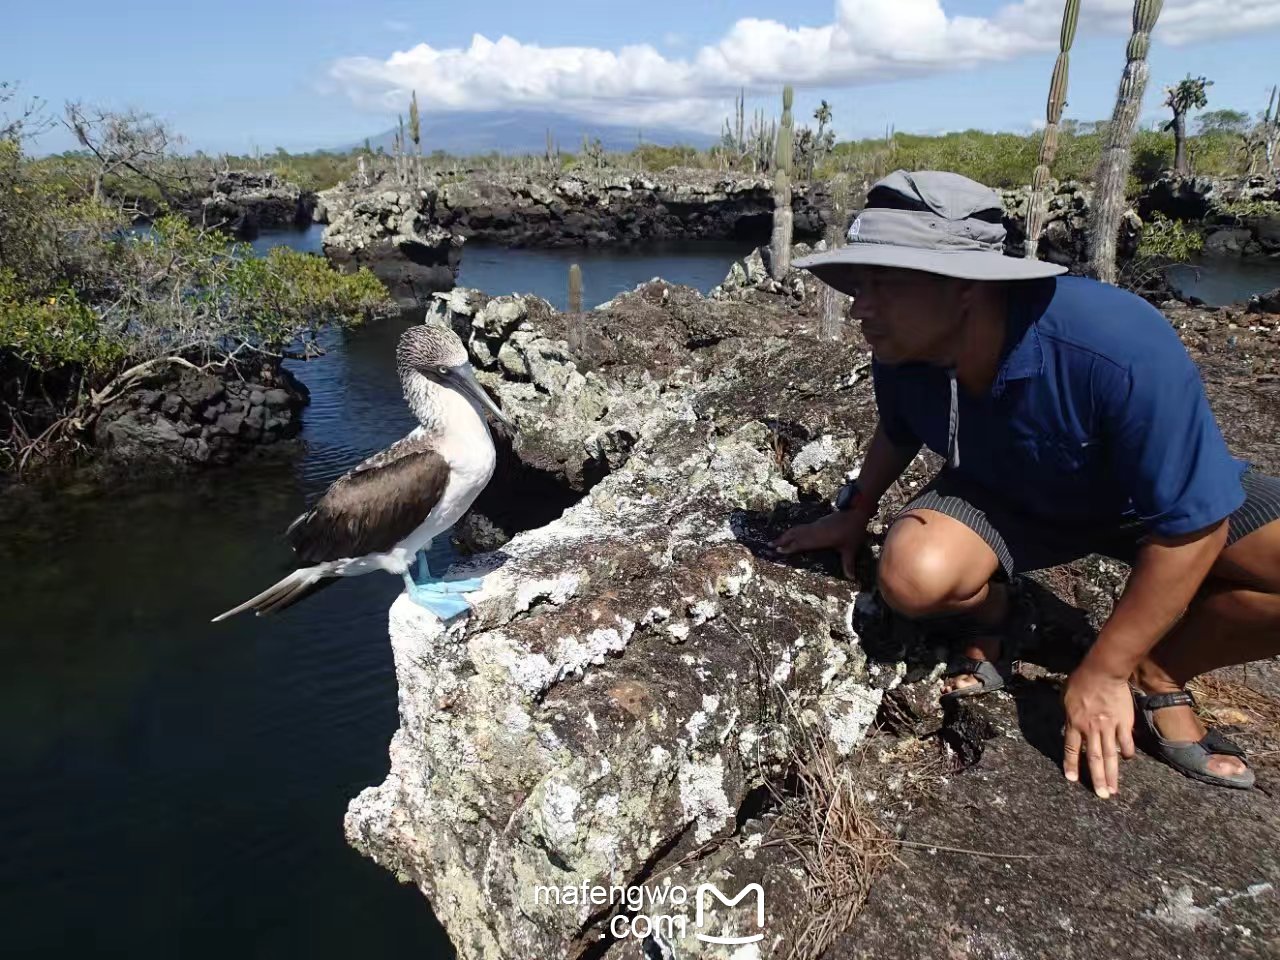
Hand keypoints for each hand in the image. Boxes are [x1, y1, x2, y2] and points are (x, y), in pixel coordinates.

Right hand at [770, 510, 867, 579]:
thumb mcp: (850, 548)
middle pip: (793, 535)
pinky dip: (792, 530)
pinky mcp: (817, 522)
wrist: (855, 512)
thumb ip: (848, 563)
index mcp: (819, 539)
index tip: (778, 551)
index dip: (789, 547)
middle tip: (769, 545)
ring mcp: (814, 525)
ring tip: (775, 540)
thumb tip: (852, 578)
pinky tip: (791, 533)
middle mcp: (814, 531)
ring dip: (785, 535)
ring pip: (796, 529)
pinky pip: (801, 527)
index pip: (800, 543)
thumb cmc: (852, 531)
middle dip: (781, 540)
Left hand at [1061, 661, 1135, 798]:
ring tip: (1113, 790)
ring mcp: (1108, 727)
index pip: (1070, 749)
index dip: (1071, 764)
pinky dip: (1126, 752)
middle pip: (1093, 758)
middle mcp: (1091, 729)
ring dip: (1112, 774)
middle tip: (1101, 795)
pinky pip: (1125, 742)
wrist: (1102, 672)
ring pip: (1110, 755)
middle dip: (1097, 778)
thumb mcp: (1065, 699)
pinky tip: (1126, 760)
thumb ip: (1068, 716)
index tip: (1072, 779)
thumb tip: (1069, 727)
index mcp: (1074, 723)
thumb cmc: (1081, 681)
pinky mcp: (1123, 723)